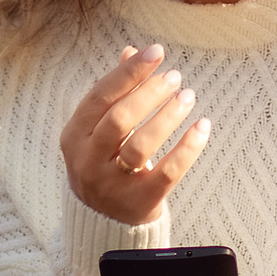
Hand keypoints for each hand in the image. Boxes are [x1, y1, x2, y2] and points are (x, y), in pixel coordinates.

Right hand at [59, 44, 211, 224]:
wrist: (102, 224)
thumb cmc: (105, 165)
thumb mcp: (99, 131)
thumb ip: (115, 93)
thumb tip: (131, 51)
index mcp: (74, 136)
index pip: (100, 96)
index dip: (128, 72)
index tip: (155, 52)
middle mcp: (87, 161)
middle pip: (119, 119)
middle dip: (149, 93)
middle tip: (175, 77)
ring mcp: (111, 184)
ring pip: (141, 145)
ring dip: (167, 117)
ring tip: (188, 96)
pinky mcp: (138, 202)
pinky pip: (166, 172)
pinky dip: (187, 148)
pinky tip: (203, 127)